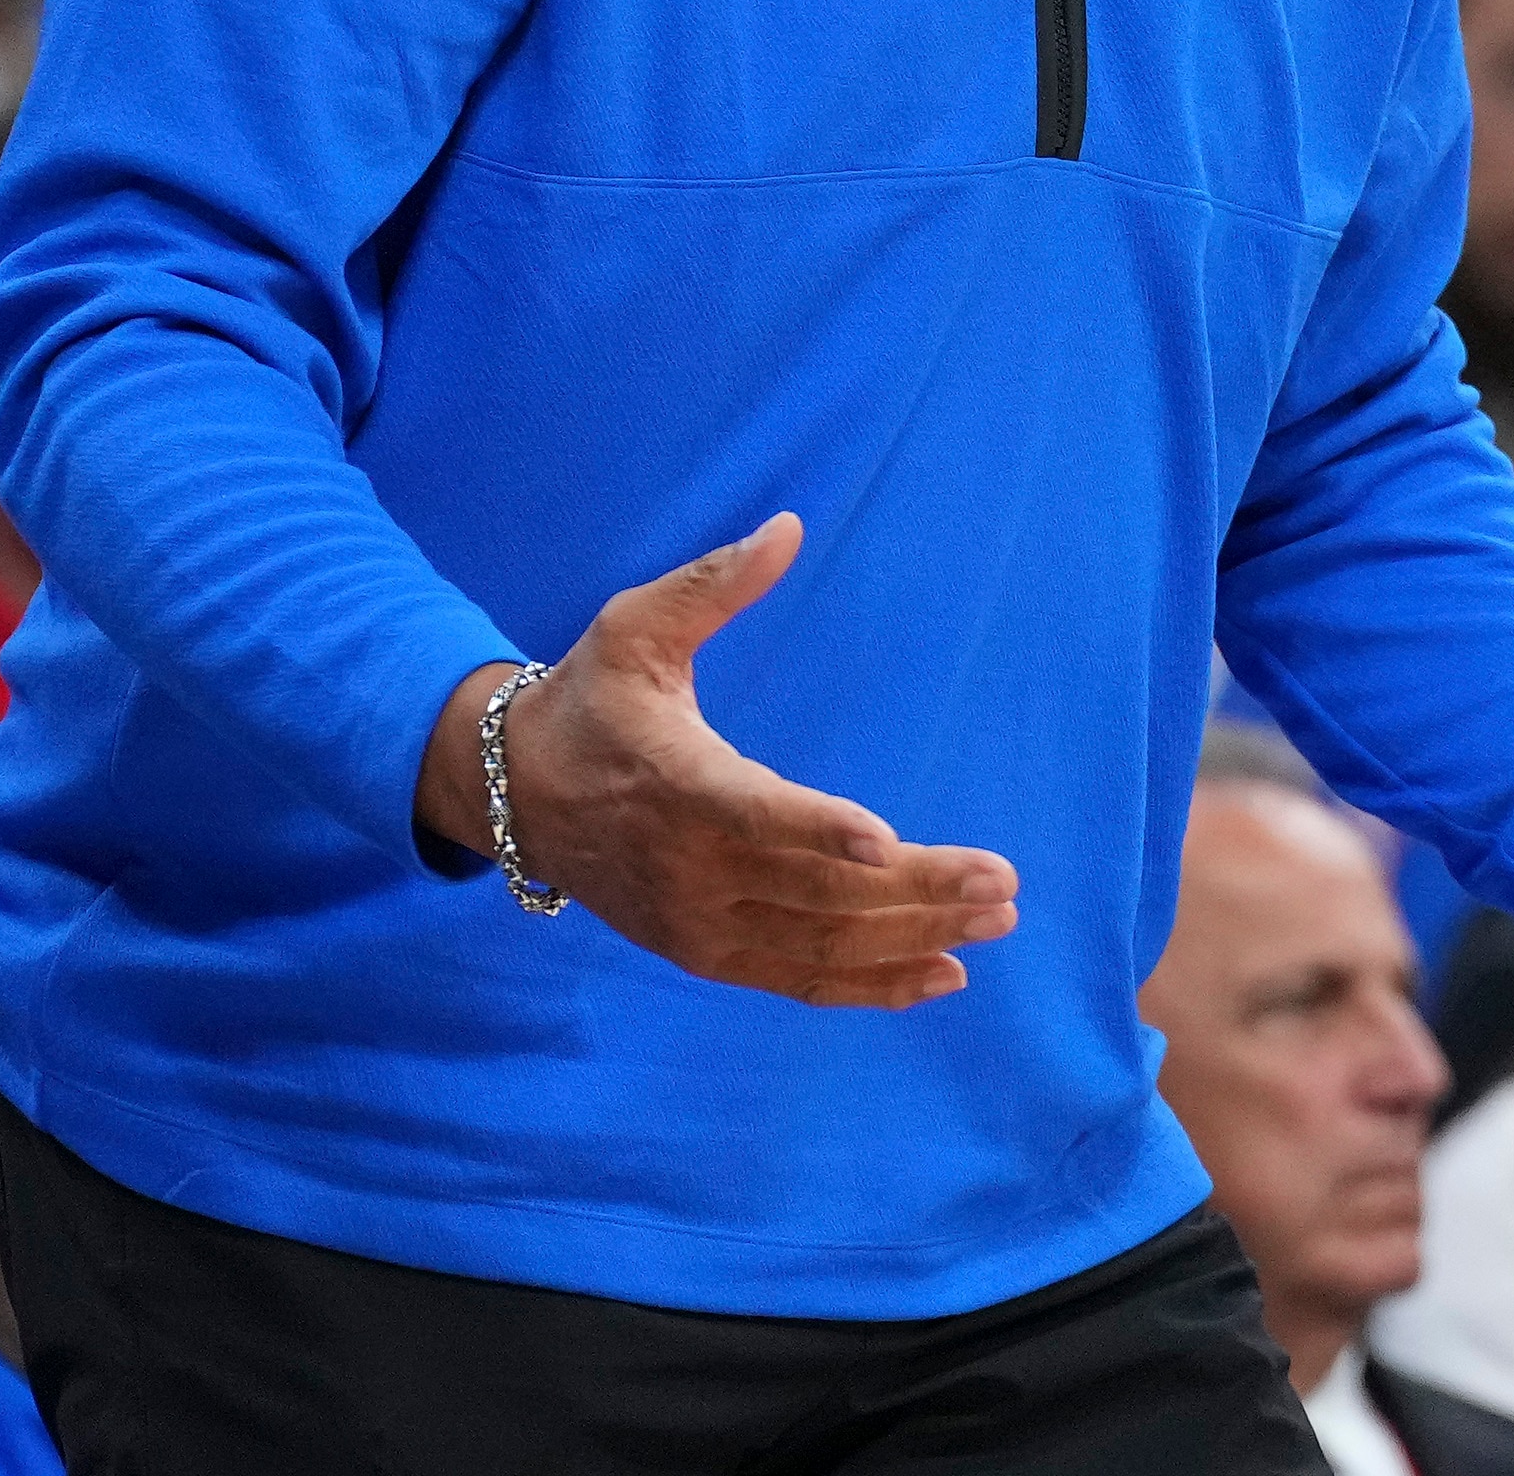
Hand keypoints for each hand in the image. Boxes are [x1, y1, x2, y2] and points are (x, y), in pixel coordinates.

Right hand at [411, 515, 1019, 1007]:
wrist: (512, 793)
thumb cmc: (590, 698)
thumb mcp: (635, 627)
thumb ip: (714, 583)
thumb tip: (788, 526)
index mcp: (675, 781)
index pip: (754, 815)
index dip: (820, 830)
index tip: (890, 839)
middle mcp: (689, 868)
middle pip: (814, 892)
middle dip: (916, 892)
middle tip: (1001, 883)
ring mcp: (698, 923)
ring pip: (820, 945)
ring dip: (913, 939)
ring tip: (993, 920)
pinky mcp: (705, 955)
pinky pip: (798, 981)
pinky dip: (873, 987)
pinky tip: (942, 974)